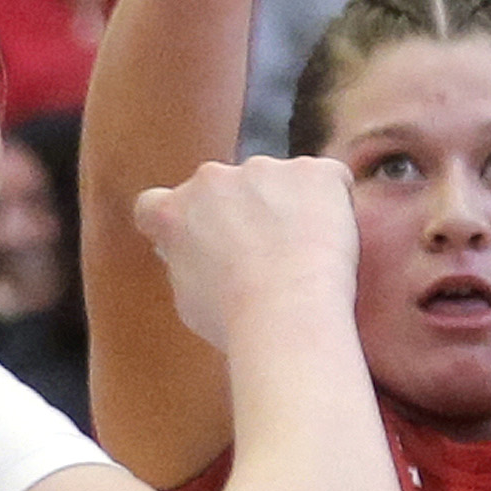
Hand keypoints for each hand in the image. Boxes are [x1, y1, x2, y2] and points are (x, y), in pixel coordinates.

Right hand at [133, 154, 358, 350]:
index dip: (181, 218)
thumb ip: (186, 261)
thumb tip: (197, 256)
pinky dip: (331, 202)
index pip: (159, 203)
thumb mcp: (188, 298)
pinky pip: (326, 179)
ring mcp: (263, 169)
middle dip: (241, 209)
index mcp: (173, 212)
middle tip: (265, 252)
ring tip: (302, 253)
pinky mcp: (312, 172)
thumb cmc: (237, 320)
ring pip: (277, 181)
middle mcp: (212, 179)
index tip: (199, 235)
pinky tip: (331, 240)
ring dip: (287, 204)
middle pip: (225, 186)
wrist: (286, 315)